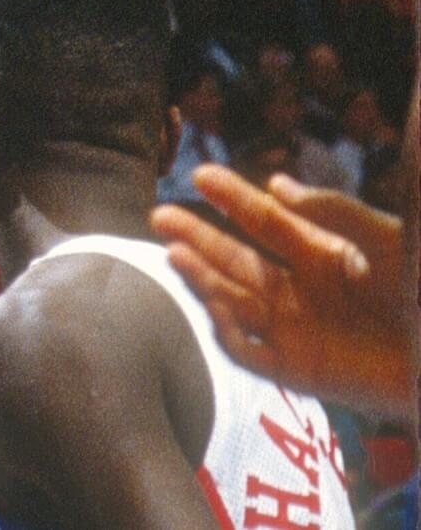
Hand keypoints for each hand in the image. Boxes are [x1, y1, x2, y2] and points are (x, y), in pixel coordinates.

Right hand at [148, 164, 409, 415]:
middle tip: (160, 215)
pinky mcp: (299, 372)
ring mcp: (296, 331)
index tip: (201, 175)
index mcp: (322, 255)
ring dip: (202, 278)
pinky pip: (249, 353)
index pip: (266, 221)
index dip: (233, 199)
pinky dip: (227, 332)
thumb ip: (334, 213)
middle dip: (199, 237)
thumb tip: (275, 184)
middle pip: (237, 259)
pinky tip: (215, 307)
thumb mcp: (387, 242)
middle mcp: (300, 290)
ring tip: (174, 252)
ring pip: (234, 300)